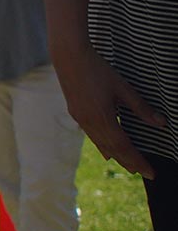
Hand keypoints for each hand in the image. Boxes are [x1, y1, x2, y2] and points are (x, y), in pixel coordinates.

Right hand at [54, 37, 164, 178]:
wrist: (68, 57)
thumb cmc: (98, 70)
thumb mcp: (123, 88)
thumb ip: (141, 108)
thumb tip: (162, 124)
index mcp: (102, 118)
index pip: (124, 146)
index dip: (139, 161)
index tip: (151, 172)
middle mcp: (90, 123)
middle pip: (112, 149)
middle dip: (129, 162)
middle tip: (143, 173)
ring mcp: (81, 119)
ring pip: (101, 144)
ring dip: (116, 156)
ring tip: (128, 165)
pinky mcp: (76, 113)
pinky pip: (92, 136)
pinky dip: (103, 146)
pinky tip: (106, 151)